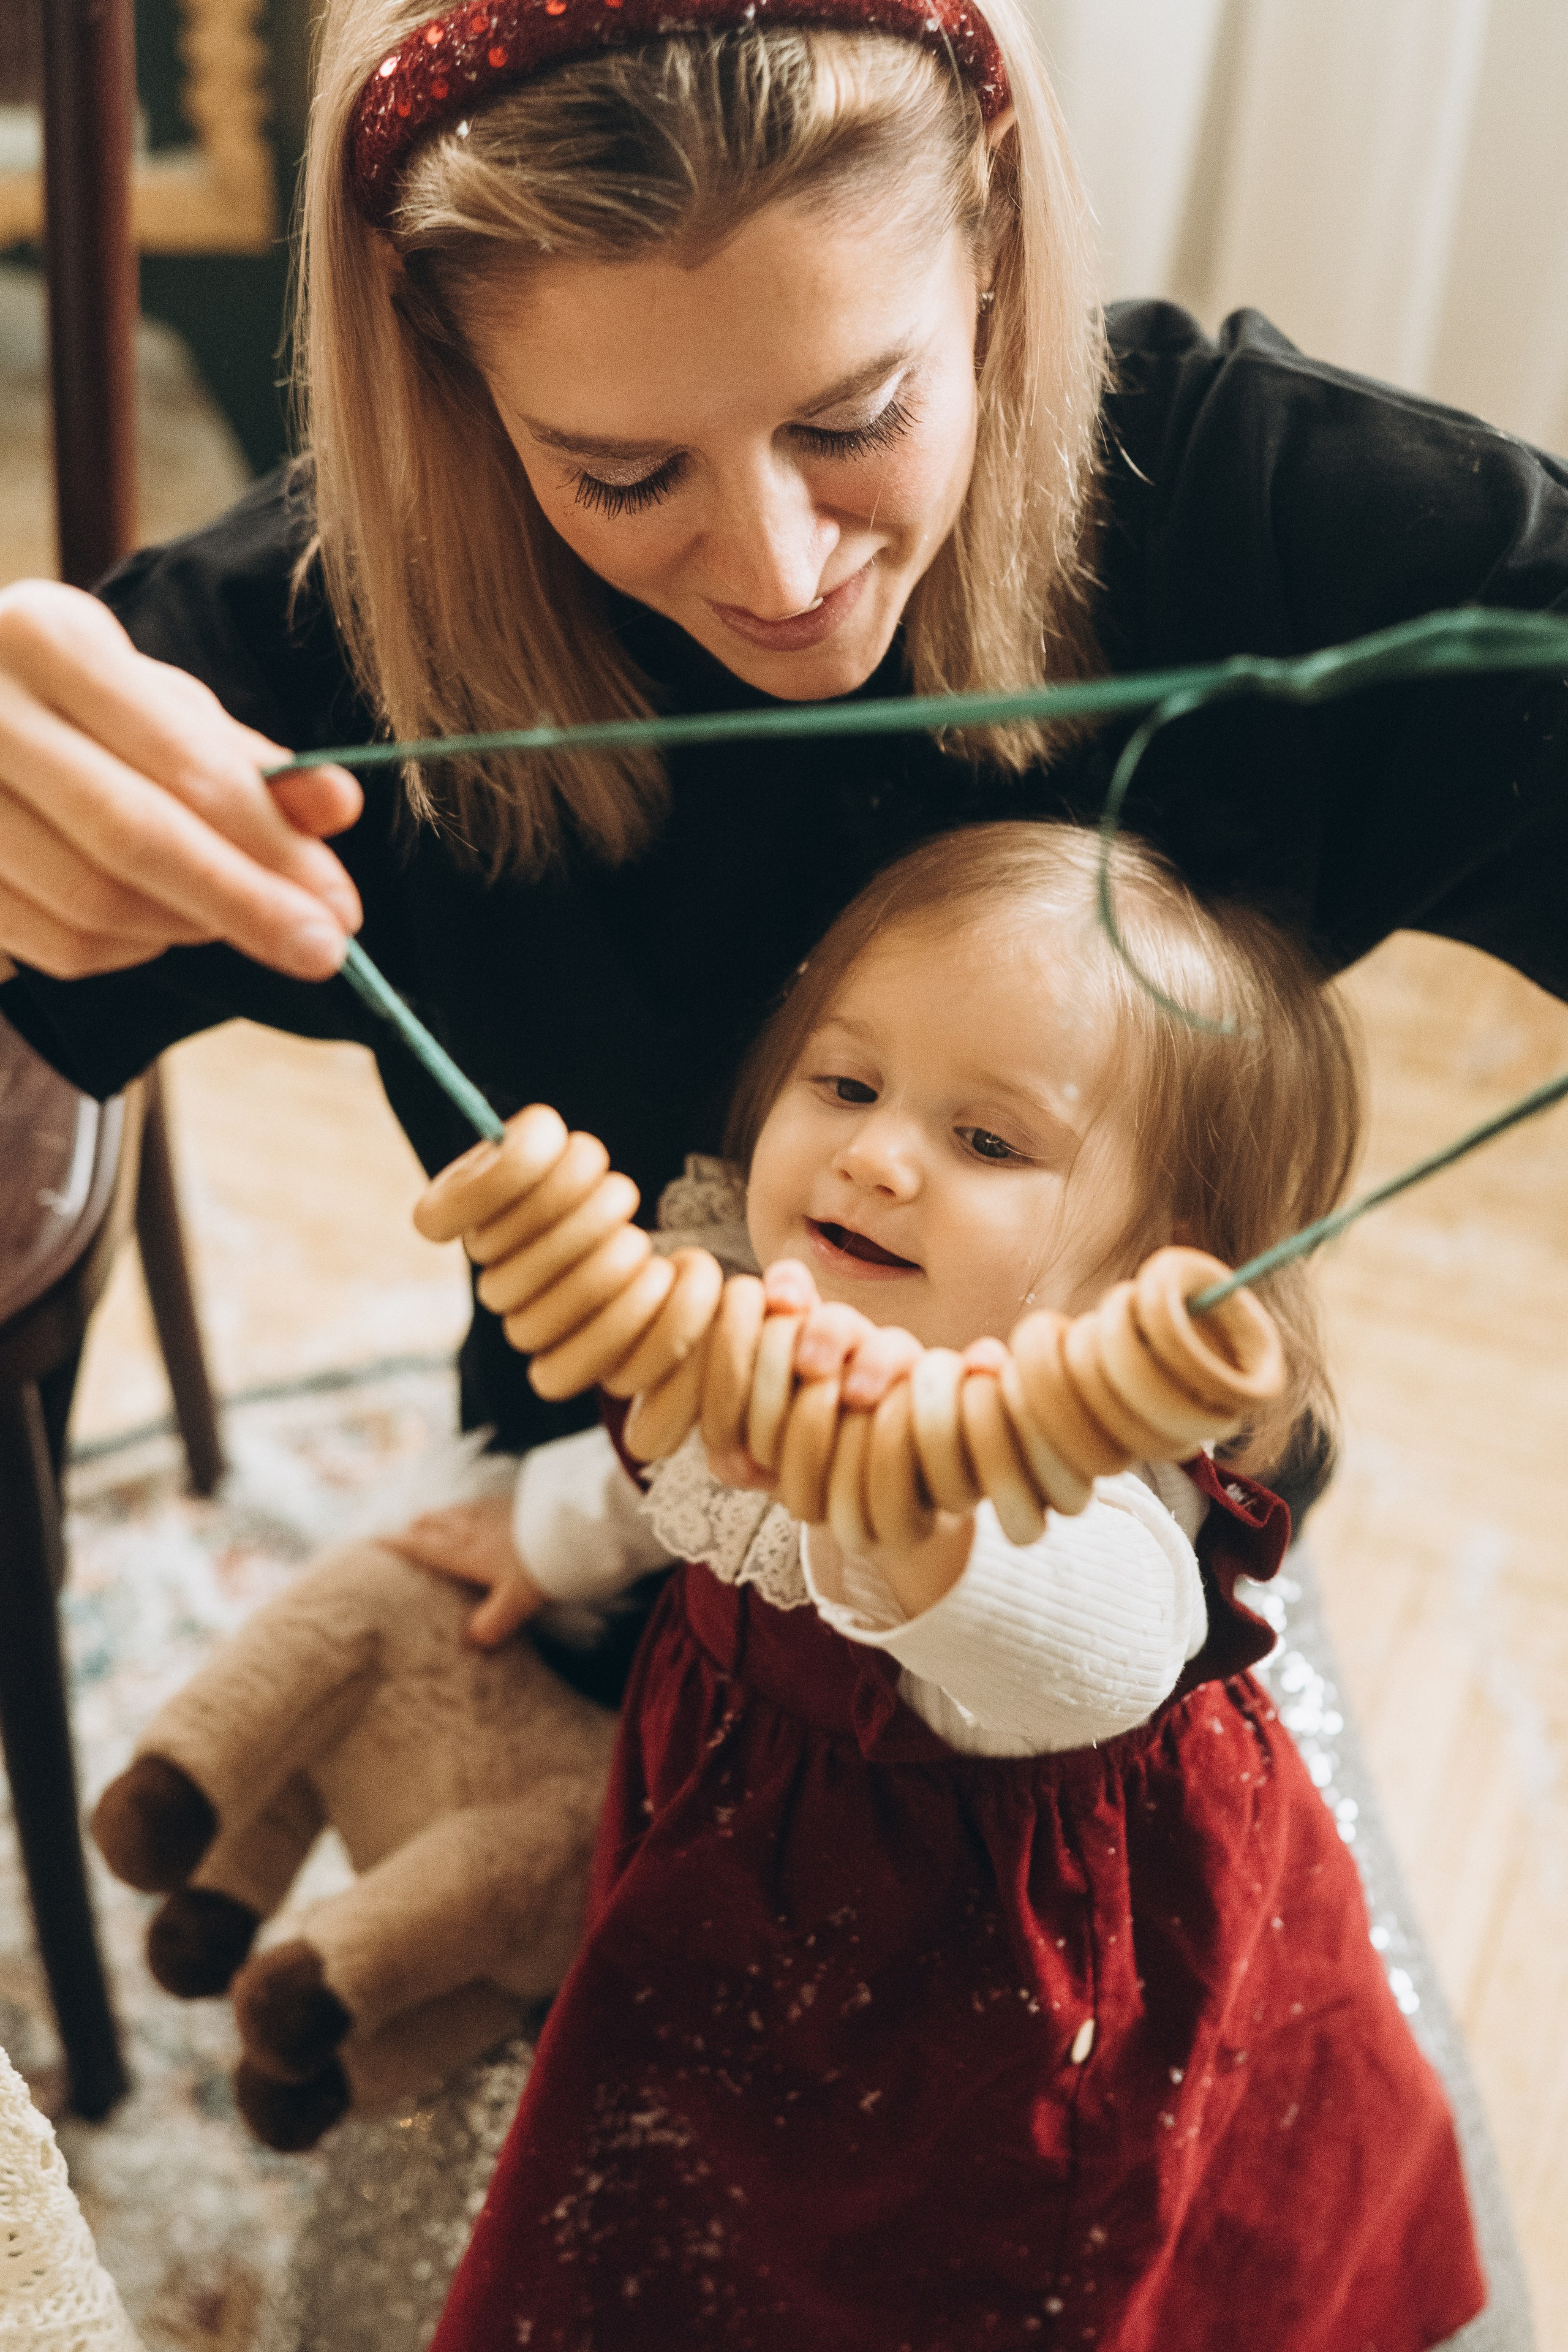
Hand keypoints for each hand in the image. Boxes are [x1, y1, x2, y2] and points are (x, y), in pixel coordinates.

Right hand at [0, 580, 362, 981]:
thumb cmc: (77, 703)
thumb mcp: (160, 703)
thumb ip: (247, 759)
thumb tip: (339, 806)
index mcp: (46, 639)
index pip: (183, 763)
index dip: (271, 846)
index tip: (342, 909)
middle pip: (133, 837)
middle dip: (245, 905)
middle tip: (324, 953)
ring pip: (92, 903)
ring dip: (187, 927)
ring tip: (235, 915)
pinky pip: (57, 945)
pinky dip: (129, 950)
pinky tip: (159, 924)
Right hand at [383, 1494, 546, 1648]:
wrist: (572, 1524)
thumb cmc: (539, 1564)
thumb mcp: (515, 1603)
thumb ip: (491, 1625)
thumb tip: (472, 1644)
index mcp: (461, 1550)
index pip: (418, 1544)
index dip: (393, 1544)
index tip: (370, 1541)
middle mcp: (467, 1525)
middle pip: (429, 1521)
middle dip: (413, 1529)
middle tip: (405, 1538)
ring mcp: (488, 1509)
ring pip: (451, 1510)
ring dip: (438, 1518)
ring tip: (435, 1527)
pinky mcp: (509, 1501)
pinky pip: (476, 1505)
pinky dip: (465, 1513)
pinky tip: (477, 1519)